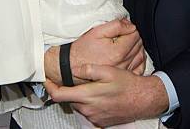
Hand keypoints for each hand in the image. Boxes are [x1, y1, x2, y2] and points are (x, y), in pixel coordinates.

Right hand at [44, 18, 144, 84]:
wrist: (71, 67)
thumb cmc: (82, 49)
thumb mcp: (97, 31)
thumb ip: (116, 26)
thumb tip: (129, 24)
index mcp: (118, 51)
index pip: (135, 35)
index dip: (130, 28)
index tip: (124, 27)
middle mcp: (122, 63)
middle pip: (138, 45)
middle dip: (133, 37)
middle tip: (125, 34)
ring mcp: (122, 72)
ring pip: (140, 56)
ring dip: (137, 48)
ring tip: (128, 43)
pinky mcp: (120, 78)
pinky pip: (138, 69)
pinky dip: (139, 61)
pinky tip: (133, 56)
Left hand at [45, 65, 168, 125]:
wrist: (142, 100)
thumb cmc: (127, 84)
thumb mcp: (109, 70)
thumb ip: (90, 69)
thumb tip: (75, 68)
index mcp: (88, 95)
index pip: (60, 95)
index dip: (50, 87)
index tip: (47, 80)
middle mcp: (88, 109)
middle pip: (70, 99)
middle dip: (71, 88)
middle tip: (79, 77)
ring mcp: (93, 117)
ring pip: (79, 104)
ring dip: (82, 95)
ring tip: (94, 84)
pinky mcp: (99, 121)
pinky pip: (88, 111)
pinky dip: (90, 102)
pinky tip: (101, 94)